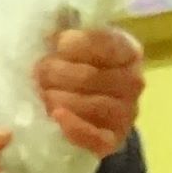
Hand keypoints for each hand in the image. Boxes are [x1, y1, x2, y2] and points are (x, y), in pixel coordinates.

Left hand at [35, 25, 143, 158]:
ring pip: (91, 105)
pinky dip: (74, 127)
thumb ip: (67, 36)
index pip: (104, 44)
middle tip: (37, 72)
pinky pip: (95, 137)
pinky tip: (56, 116)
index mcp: (128, 52)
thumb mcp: (78, 47)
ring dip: (59, 98)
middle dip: (56, 73)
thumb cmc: (80, 71)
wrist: (92, 113)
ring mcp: (126, 113)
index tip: (54, 44)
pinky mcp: (114, 140)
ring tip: (42, 93)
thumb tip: (49, 32)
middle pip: (91, 76)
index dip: (74, 43)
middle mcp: (133, 82)